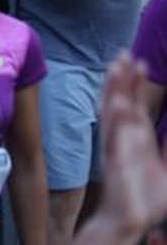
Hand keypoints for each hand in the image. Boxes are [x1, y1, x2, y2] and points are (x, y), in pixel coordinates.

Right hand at [77, 54, 166, 244]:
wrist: (128, 221)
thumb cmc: (146, 198)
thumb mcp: (166, 170)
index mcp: (136, 139)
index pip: (134, 104)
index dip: (134, 84)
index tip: (137, 62)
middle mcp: (124, 139)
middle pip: (120, 103)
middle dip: (122, 80)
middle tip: (123, 54)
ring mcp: (118, 149)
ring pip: (114, 115)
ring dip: (114, 92)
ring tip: (116, 69)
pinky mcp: (116, 164)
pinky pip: (115, 139)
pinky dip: (115, 122)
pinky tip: (119, 105)